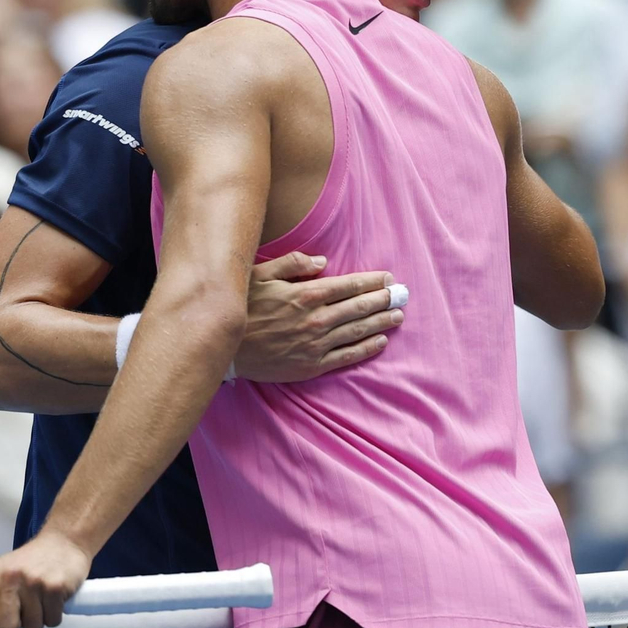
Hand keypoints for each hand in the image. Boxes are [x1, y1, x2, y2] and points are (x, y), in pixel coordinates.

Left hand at [0, 529, 91, 627]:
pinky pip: (52, 622)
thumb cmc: (30, 563)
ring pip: (32, 627)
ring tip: (41, 602)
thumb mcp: (5, 571)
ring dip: (38, 621)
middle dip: (16, 626)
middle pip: (5, 626)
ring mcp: (34, 582)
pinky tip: (54, 600)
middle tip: (23, 612)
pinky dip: (53, 617)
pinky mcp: (55, 588)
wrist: (64, 542)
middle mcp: (11, 576)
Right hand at [233, 252, 400, 382]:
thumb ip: (293, 263)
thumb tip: (323, 261)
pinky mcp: (311, 365)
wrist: (224, 349)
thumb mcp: (260, 274)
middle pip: (359, 307)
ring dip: (381, 322)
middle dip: (383, 300)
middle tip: (402, 295)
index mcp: (306, 294)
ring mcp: (315, 344)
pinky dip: (366, 348)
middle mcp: (316, 319)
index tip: (388, 278)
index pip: (349, 285)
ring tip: (398, 316)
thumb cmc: (242, 307)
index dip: (372, 281)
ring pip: (357, 331)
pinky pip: (346, 356)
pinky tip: (381, 342)